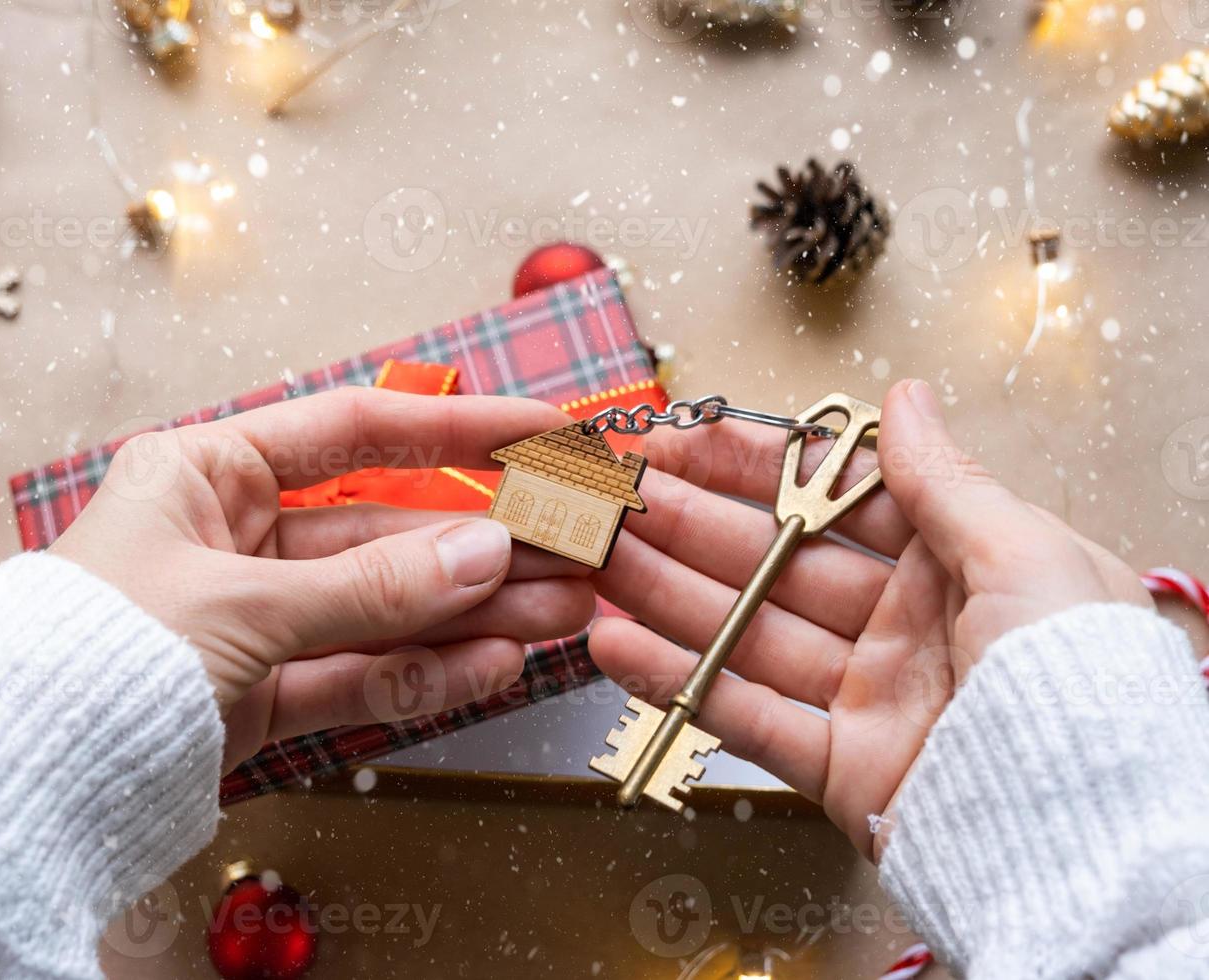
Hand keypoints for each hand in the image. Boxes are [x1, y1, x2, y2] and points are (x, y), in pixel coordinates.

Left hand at [50, 388, 593, 765]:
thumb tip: (485, 552)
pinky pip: (360, 672)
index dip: (456, 427)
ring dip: (473, 609)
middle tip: (570, 542)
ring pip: (385, 606)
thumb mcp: (235, 606)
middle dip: (482, 539)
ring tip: (561, 607)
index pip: (354, 432)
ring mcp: (255, 619)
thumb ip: (367, 587)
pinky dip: (427, 670)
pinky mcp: (263, 694)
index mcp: (204, 474)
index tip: (540, 430)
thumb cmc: (88, 658)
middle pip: (385, 527)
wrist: (16, 789)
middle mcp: (233, 537)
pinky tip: (495, 660)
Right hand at [586, 379, 1147, 858]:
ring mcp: (868, 697)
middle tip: (610, 501)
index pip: (828, 496)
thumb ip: (945, 480)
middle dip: (684, 527)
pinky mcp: (842, 769)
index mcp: (954, 562)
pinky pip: (747, 717)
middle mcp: (905, 624)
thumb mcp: (1026, 554)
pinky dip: (680, 684)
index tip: (675, 443)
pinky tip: (620, 647)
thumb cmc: (1081, 681)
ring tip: (593, 560)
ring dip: (664, 596)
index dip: (747, 467)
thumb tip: (907, 397)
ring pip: (747, 633)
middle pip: (772, 563)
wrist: (1090, 833)